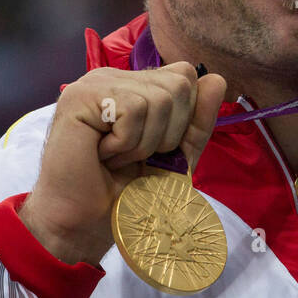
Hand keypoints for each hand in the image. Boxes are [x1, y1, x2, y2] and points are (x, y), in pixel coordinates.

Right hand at [18, 62, 226, 265]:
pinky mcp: (80, 96)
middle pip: (179, 84)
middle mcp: (116, 77)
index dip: (184, 118)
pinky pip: (133, 110)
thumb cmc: (124, 191)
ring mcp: (96, 83)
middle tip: (133, 156)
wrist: (85, 222)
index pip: (185, 75)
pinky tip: (102, 154)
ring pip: (159, 99)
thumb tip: (217, 79)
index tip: (157, 149)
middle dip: (167, 134)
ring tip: (116, 157)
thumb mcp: (176, 156)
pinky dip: (126, 144)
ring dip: (144, 143)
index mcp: (136, 85)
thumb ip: (197, 120)